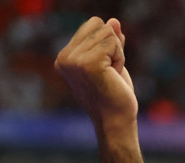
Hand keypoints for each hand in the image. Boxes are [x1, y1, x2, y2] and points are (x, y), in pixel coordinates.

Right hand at [54, 17, 137, 131]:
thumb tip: (113, 21)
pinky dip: (120, 58)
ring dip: (117, 54)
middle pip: (99, 24)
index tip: (105, 68)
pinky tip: (114, 75)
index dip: (107, 43)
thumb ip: (109, 42)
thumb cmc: (114, 95)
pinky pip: (114, 43)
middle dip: (113, 46)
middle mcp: (65, 58)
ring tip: (111, 75)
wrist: (116, 120)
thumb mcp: (111, 63)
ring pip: (108, 32)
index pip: (92, 24)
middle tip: (110, 72)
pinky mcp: (88, 63)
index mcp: (64, 57)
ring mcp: (74, 60)